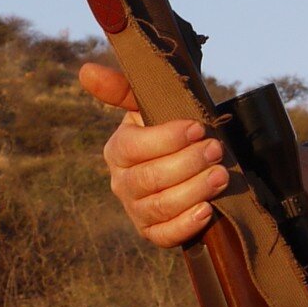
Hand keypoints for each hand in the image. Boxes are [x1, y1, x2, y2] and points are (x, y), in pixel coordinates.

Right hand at [80, 60, 226, 248]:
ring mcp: (136, 210)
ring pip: (161, 206)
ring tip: (222, 176)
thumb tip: (85, 71)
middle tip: (216, 150)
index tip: (197, 127)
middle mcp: (122, 183)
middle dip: (187, 163)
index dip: (166, 139)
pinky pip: (165, 236)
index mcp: (118, 150)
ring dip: (194, 191)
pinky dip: (186, 225)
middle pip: (150, 178)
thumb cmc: (166, 130)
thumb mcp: (147, 106)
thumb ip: (122, 89)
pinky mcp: (152, 232)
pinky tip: (207, 210)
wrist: (186, 162)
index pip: (134, 148)